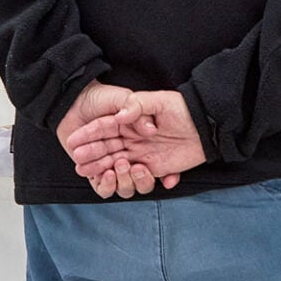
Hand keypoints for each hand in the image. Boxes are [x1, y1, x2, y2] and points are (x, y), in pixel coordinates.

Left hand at [57, 82, 156, 198]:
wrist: (73, 101)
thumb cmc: (100, 97)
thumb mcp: (123, 97)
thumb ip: (139, 109)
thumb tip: (150, 130)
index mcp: (138, 136)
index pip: (150, 156)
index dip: (156, 164)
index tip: (148, 161)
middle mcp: (128, 150)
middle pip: (139, 173)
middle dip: (135, 174)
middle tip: (126, 164)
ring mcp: (111, 161)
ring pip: (124, 183)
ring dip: (122, 180)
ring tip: (113, 170)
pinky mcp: (94, 171)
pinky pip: (104, 187)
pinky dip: (106, 186)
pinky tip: (104, 176)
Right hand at [66, 90, 205, 189]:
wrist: (208, 124)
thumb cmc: (183, 108)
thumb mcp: (160, 100)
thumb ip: (137, 105)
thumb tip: (119, 116)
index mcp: (129, 122)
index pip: (103, 129)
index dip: (88, 136)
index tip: (73, 143)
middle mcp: (133, 140)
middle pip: (106, 150)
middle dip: (91, 157)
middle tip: (79, 164)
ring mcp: (143, 155)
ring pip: (118, 168)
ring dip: (110, 171)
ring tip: (108, 171)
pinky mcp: (156, 168)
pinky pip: (141, 179)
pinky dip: (137, 180)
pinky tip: (136, 173)